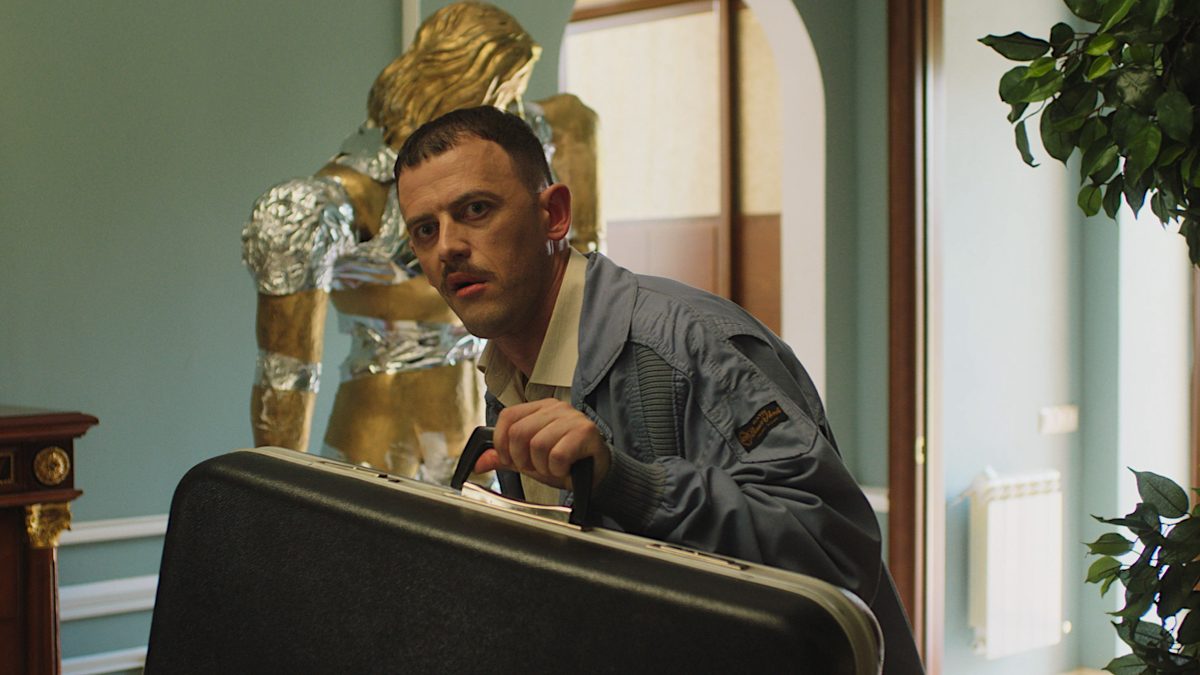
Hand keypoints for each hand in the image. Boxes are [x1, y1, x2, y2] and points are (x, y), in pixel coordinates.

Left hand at [475, 399, 610, 490]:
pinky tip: (565, 469)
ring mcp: (572, 418)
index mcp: (540, 408)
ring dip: (542, 467)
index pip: (508, 416)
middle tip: (535, 467)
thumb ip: (504, 458)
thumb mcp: (529, 460)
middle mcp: (556, 408)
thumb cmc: (564, 463)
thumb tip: (479, 462)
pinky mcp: (585, 432)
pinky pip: (557, 455)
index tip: (509, 458)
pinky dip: (557, 470)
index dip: (501, 442)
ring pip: (538, 445)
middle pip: (519, 432)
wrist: (595, 474)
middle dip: (522, 459)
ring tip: (553, 468)